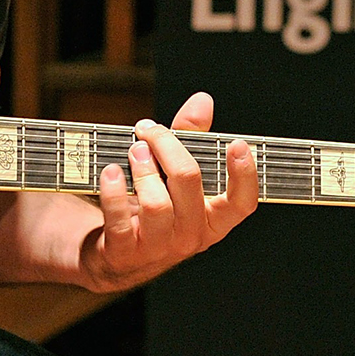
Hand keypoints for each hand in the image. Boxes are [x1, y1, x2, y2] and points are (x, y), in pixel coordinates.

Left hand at [80, 91, 258, 291]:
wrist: (115, 253)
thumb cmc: (152, 206)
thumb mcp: (174, 175)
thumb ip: (190, 138)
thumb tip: (202, 102)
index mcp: (213, 219)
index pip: (242, 203)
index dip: (244, 175)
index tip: (236, 144)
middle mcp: (191, 236)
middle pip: (188, 182)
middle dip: (167, 147)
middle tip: (149, 130)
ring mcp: (159, 248)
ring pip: (157, 203)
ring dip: (142, 168)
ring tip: (133, 150)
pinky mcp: (125, 252)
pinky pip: (120, 220)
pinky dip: (112, 191)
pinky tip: (110, 172)